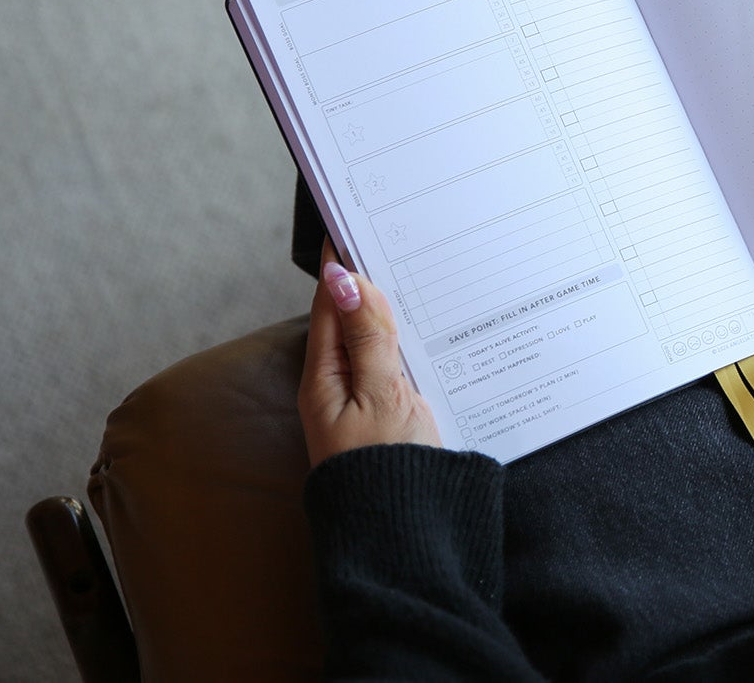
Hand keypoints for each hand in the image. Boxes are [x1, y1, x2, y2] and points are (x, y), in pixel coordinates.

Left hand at [298, 240, 441, 467]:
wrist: (406, 534)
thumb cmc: (389, 469)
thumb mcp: (382, 397)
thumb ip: (369, 339)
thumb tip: (345, 281)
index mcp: (325, 377)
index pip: (330, 303)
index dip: (341, 263)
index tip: (351, 220)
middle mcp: (339, 387)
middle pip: (351, 319)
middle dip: (368, 280)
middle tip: (391, 236)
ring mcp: (364, 403)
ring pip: (374, 341)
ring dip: (390, 309)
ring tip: (411, 269)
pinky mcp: (390, 417)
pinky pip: (393, 366)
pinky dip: (406, 342)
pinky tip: (427, 330)